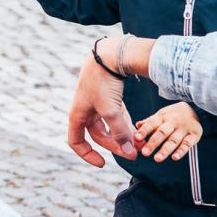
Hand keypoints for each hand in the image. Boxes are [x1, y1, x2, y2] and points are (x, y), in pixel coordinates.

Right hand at [67, 44, 137, 167]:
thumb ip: (119, 132)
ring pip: (109, 125)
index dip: (87, 155)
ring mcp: (96, 102)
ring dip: (123, 134)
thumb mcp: (111, 110)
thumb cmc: (103, 81)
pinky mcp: (107, 95)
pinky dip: (125, 122)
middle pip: (99, 136)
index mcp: (77, 114)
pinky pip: (116, 114)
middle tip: (133, 153)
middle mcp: (85, 110)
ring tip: (139, 142)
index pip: (76, 142)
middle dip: (116, 145)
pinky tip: (138, 128)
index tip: (103, 163)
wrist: (109, 53)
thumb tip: (128, 153)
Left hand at [135, 102, 201, 161]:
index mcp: (163, 116)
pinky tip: (174, 157)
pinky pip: (187, 144)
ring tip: (157, 158)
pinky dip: (181, 151)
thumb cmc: (174, 115)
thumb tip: (137, 125)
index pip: (152, 123)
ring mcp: (184, 129)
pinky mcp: (194, 135)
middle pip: (162, 133)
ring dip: (165, 150)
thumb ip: (150, 122)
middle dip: (153, 143)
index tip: (136, 138)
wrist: (196, 109)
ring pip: (174, 140)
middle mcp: (173, 122)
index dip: (144, 131)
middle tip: (145, 153)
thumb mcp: (161, 115)